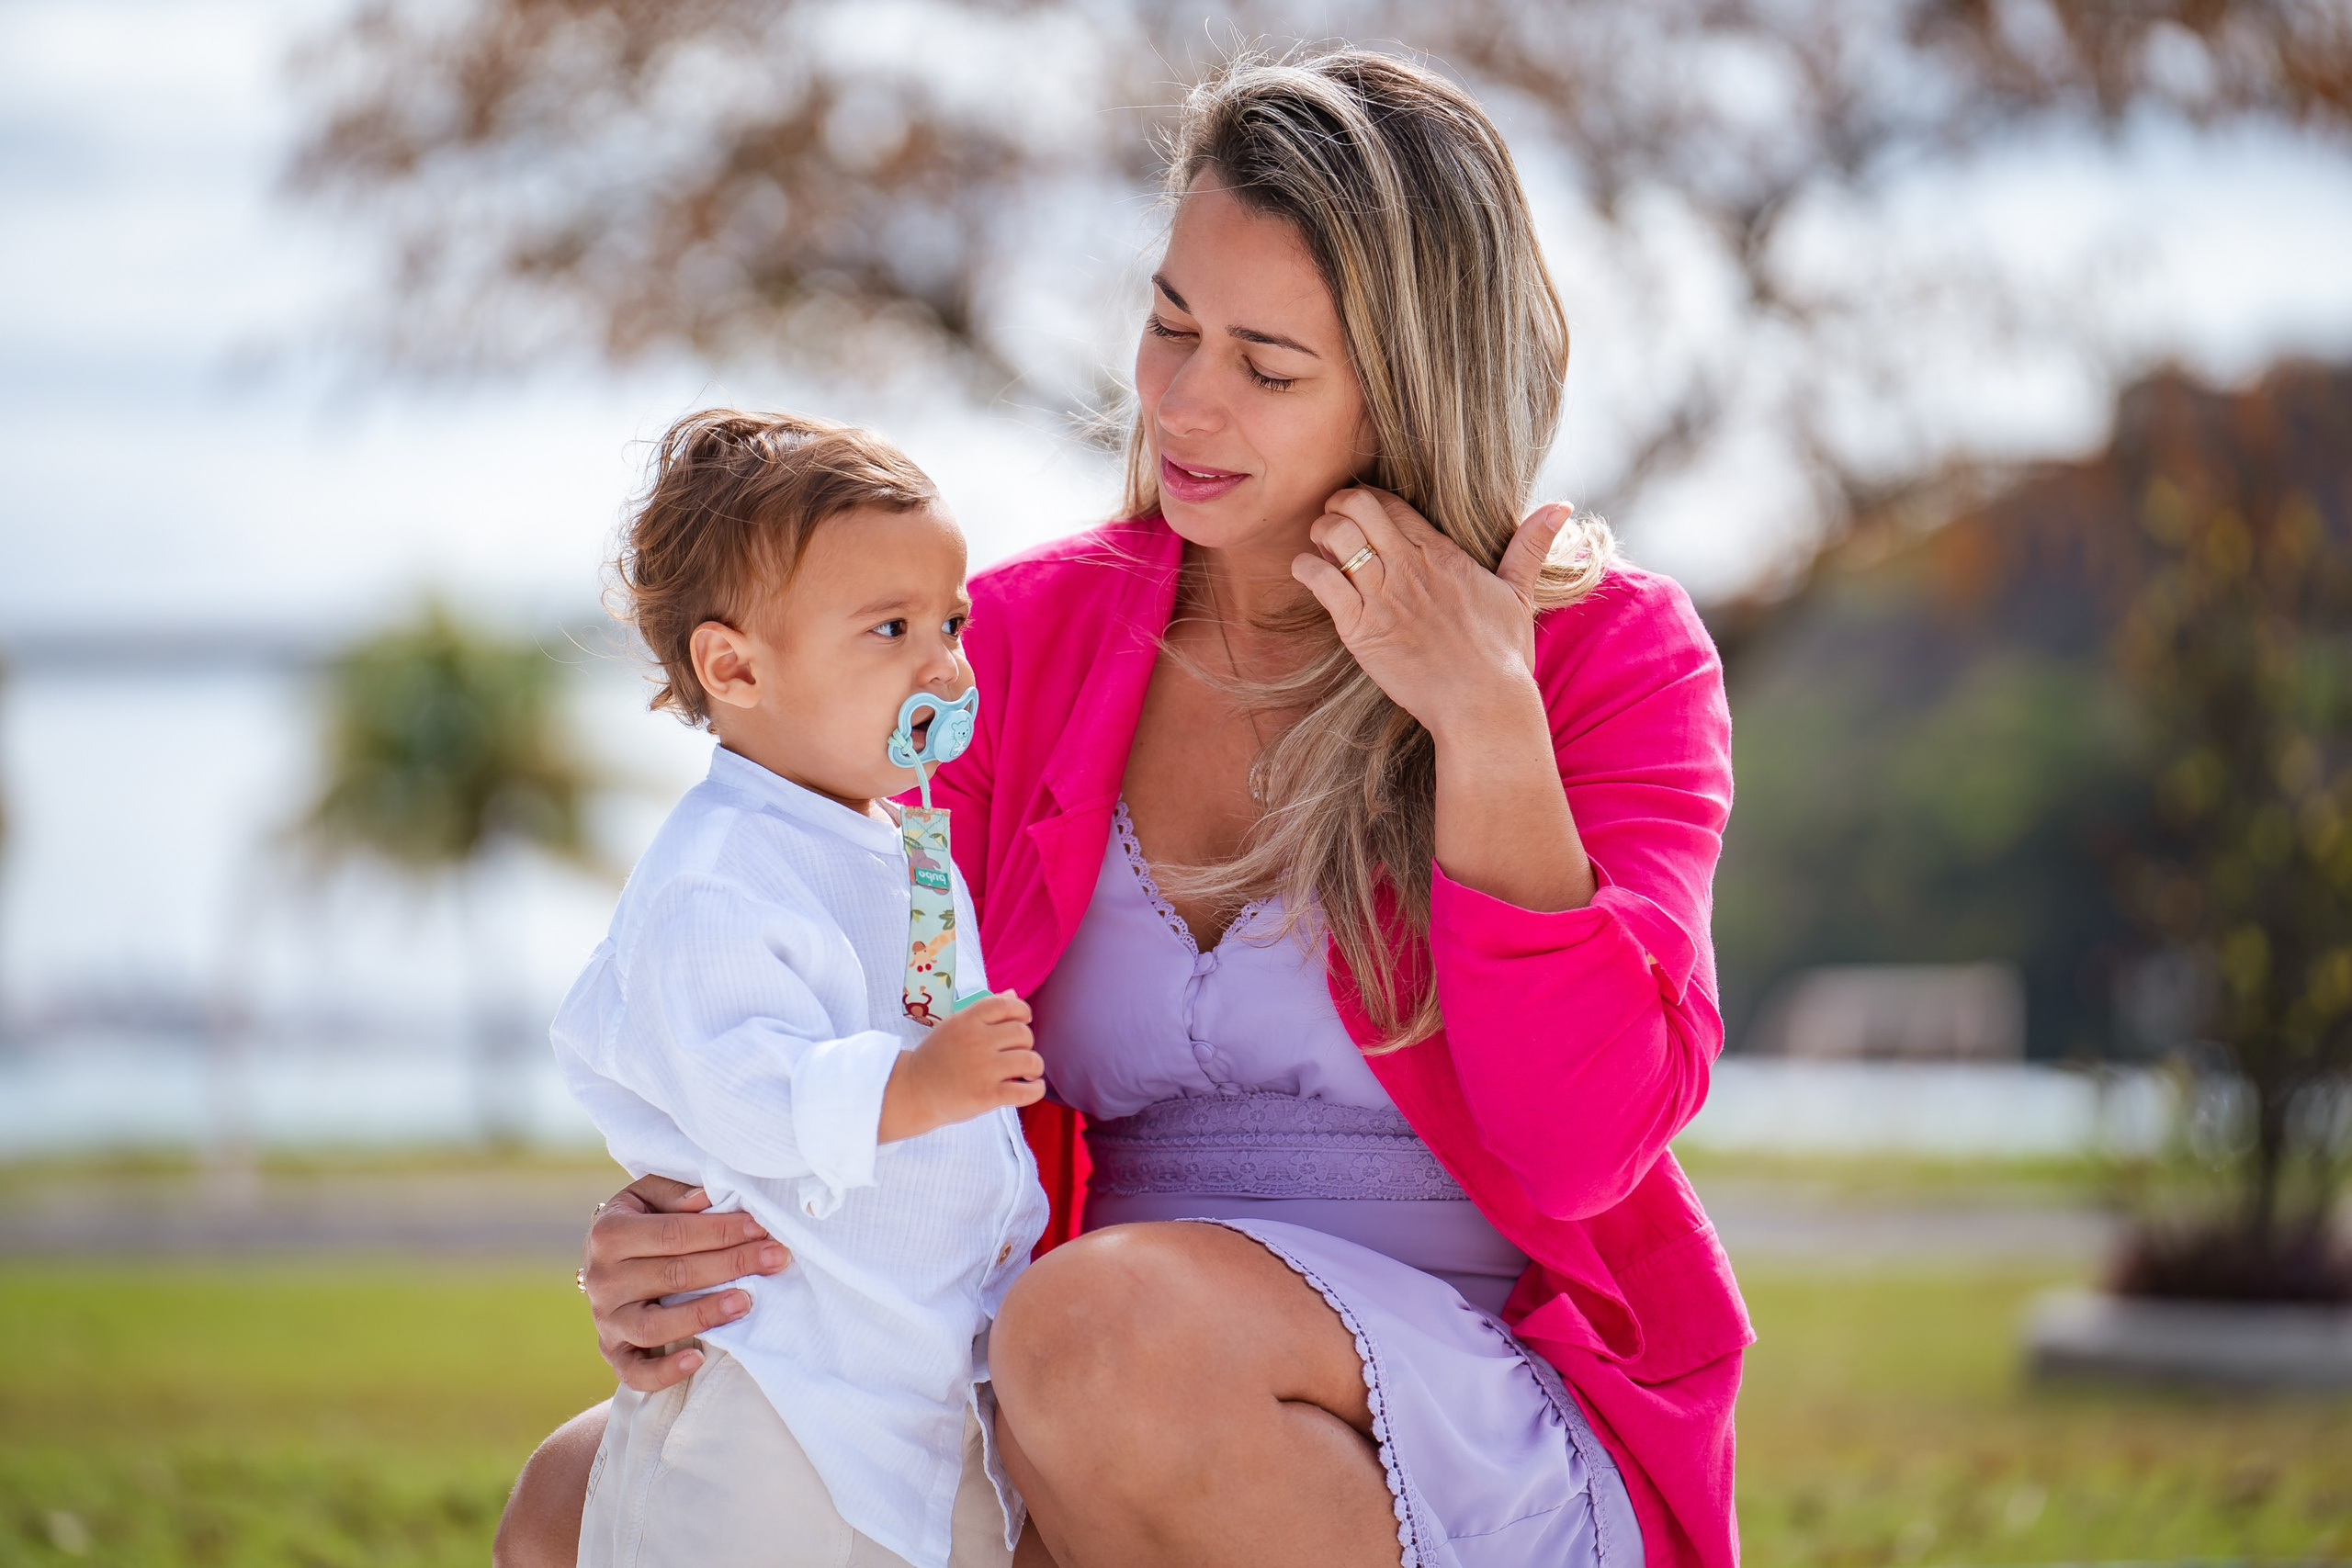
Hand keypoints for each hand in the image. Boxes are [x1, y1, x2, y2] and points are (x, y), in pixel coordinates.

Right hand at [580, 1174, 790, 1391]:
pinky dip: (664, 1371)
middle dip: (730, 1265)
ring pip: (653, 1326)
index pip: (673, 1234)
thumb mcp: (649, 1194)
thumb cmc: (641, 1220)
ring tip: (745, 1303)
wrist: (605, 1259)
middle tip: (774, 1259)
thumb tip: (708, 1199)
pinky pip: (634, 1372)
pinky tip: (698, 1358)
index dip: (720, 1231)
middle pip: (673, 1276)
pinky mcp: (611, 1351)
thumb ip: (677, 1193)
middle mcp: (602, 1278)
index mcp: (609, 1233)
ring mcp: (606, 1319)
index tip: (760, 1228)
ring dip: (703, 1314)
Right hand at [879, 992, 1045, 1141]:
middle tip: (1016, 1053)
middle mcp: (976, 1041)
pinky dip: (1036, 1090)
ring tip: (1026, 1073)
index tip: (1023, 1022)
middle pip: (1023, 1033)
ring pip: (1030, 1060)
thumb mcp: (954, 1026)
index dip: (1022, 1011)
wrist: (913, 1091)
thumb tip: (1013, 995)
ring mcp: (983, 1069)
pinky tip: (1031, 1088)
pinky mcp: (987, 1095)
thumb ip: (984, 1011)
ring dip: (1034, 1067)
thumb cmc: (936, 1058)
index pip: (1007, 1005)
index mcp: (967, 1021)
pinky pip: (1027, 1091)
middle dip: (1026, 1043)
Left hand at [1292, 487, 1573, 740]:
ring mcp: (1381, 594)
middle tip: (1334, 526)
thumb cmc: (1501, 655)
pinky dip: (1306, 570)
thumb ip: (1530, 544)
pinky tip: (1311, 576)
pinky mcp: (1359, 628)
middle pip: (1355, 506)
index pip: (1389, 501)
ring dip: (1319, 536)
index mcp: (1440, 551)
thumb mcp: (1519, 592)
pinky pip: (1319, 579)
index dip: (1367, 500)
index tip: (1362, 515)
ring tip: (1323, 552)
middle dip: (1337, 508)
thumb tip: (1560, 507)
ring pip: (1333, 536)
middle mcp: (1408, 565)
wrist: (1481, 704)